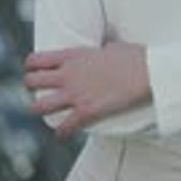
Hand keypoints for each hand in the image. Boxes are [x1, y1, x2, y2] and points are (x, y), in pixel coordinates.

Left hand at [23, 42, 150, 137]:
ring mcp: (75, 94)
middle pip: (31, 82)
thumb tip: (104, 50)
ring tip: (45, 111)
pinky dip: (61, 132)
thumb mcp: (112, 46)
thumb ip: (100, 50)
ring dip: (40, 110)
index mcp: (73, 55)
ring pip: (39, 107)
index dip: (32, 66)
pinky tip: (61, 134)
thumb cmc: (135, 57)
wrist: (149, 72)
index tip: (36, 70)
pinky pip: (64, 127)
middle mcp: (68, 74)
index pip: (37, 60)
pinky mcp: (87, 112)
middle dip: (32, 87)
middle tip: (39, 90)